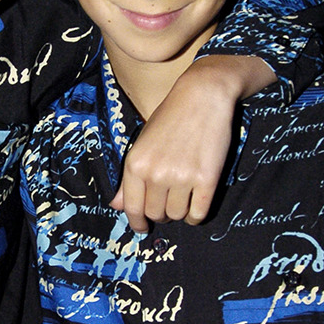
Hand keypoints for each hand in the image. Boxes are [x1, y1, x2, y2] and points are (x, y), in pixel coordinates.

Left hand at [112, 55, 274, 229]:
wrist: (202, 96)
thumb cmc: (170, 117)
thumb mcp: (142, 143)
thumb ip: (130, 177)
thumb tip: (116, 206)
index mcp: (135, 164)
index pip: (132, 208)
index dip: (137, 222)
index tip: (143, 228)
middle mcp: (156, 174)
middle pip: (156, 214)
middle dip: (161, 215)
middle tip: (168, 204)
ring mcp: (182, 177)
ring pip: (177, 215)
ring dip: (180, 213)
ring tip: (183, 198)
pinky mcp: (207, 179)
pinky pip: (199, 213)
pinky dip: (197, 215)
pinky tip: (196, 204)